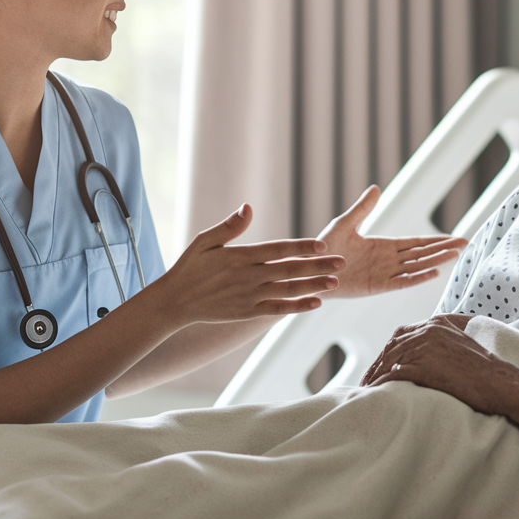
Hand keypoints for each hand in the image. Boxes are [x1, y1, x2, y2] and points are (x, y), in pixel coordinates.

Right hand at [152, 204, 345, 324]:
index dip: (301, 247)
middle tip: (342, 261)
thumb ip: (229, 226)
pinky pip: (278, 309)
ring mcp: (250, 296)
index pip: (278, 250)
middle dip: (318, 266)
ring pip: (289, 290)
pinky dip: (297, 306)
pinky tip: (316, 303)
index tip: (322, 245)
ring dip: (314, 286)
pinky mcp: (248, 312)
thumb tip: (248, 207)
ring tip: (335, 282)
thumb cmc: (190, 267)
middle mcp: (249, 277)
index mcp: (241, 257)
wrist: (176, 301)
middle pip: (290, 270)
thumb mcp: (205, 241)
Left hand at [316, 186, 467, 297]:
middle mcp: (388, 260)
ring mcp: (385, 273)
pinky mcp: (377, 286)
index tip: (455, 238)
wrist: (310, 270)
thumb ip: (362, 209)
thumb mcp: (344, 223)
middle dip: (444, 249)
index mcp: (384, 245)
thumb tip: (376, 188)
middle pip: (423, 254)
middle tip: (465, 244)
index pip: (416, 242)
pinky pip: (402, 281)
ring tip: (456, 255)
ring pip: (417, 266)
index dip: (436, 240)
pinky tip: (433, 272)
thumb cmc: (324, 247)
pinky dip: (418, 278)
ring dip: (436, 261)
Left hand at [360, 315, 518, 415]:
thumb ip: (442, 344)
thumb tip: (425, 357)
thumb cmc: (485, 371)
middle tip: (367, 379)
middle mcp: (429, 331)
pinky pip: (392, 374)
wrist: (500, 383)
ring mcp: (425, 347)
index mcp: (437, 324)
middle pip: (391, 346)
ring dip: (374, 375)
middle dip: (377, 362)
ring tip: (366, 389)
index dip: (387, 350)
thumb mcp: (462, 347)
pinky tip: (374, 393)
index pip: (401, 334)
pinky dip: (380, 383)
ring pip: (389, 360)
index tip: (379, 364)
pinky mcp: (424, 366)